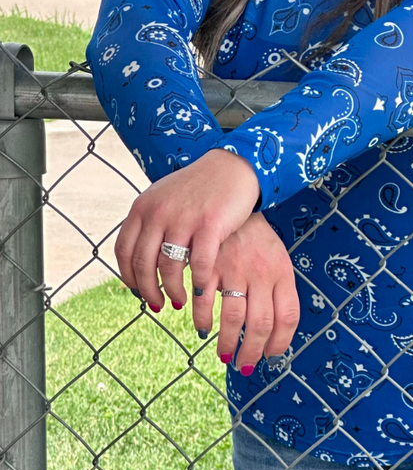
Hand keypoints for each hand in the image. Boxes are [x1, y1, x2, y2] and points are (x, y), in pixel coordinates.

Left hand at [115, 148, 260, 310]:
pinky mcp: (210, 225)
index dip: (128, 276)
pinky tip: (200, 289)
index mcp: (143, 206)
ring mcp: (184, 219)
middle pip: (142, 264)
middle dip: (148, 291)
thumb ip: (149, 222)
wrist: (232, 166)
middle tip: (158, 303)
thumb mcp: (164, 197)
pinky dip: (197, 283)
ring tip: (179, 301)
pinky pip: (199, 265)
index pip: (123, 250)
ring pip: (168, 269)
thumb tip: (136, 259)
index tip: (137, 290)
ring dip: (172, 291)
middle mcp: (159, 212)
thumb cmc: (198, 187)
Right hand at [197, 212, 299, 371]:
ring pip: (234, 318)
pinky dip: (203, 320)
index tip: (270, 356)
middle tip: (244, 365)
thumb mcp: (277, 258)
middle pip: (261, 324)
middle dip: (252, 352)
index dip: (280, 342)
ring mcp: (236, 268)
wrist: (233, 198)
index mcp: (282, 271)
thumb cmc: (256, 238)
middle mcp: (262, 272)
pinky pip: (206, 302)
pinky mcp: (211, 264)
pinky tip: (203, 327)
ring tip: (225, 355)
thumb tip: (273, 334)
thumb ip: (278, 291)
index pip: (288, 316)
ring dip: (228, 343)